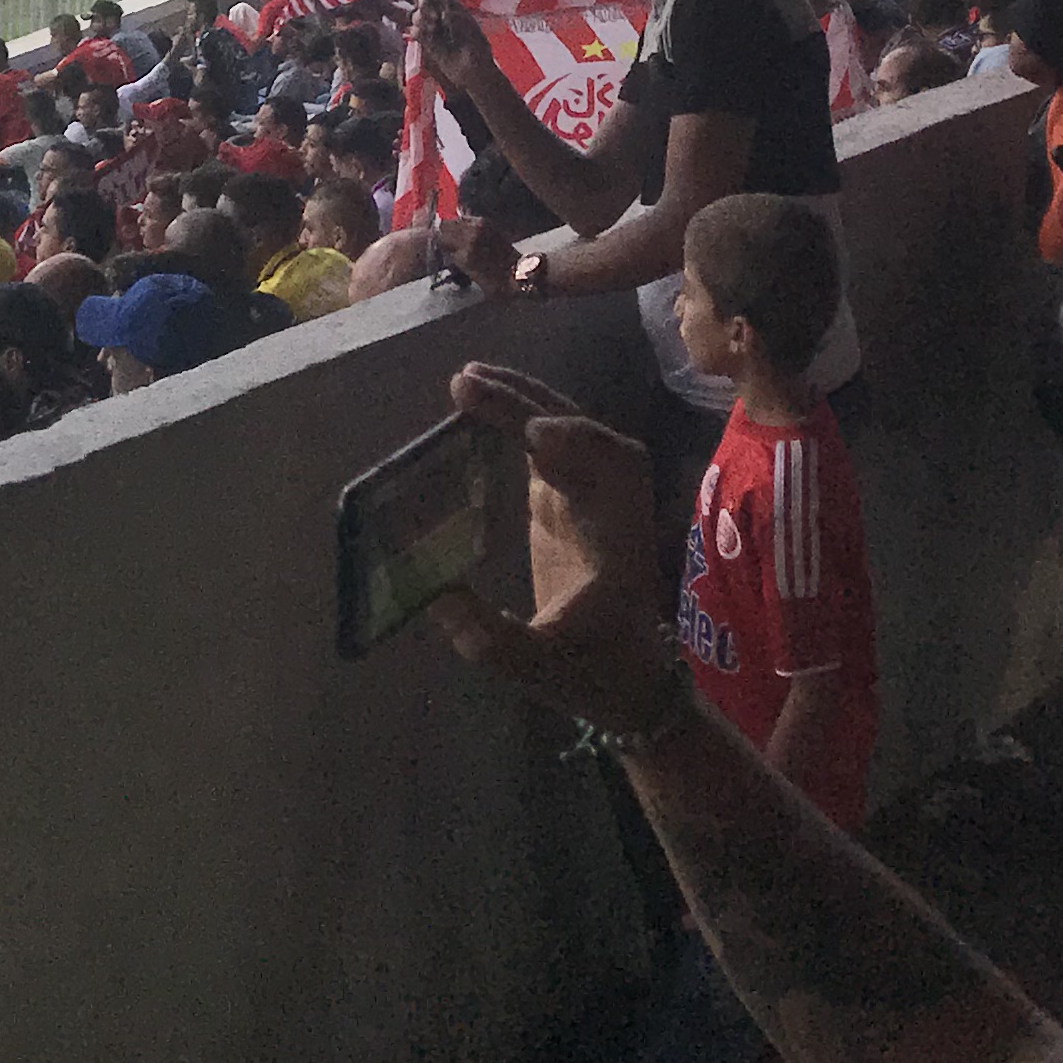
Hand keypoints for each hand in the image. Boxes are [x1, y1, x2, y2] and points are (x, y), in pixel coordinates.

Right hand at [413, 363, 702, 746]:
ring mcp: (592, 502)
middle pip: (588, 437)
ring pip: (572, 432)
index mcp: (615, 544)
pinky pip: (551, 447)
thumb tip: (433, 592)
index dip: (576, 449)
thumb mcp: (535, 668)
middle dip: (532, 404)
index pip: (611, 477)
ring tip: (466, 380)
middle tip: (464, 384)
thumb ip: (487, 638)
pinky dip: (521, 421)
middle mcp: (611, 511)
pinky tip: (478, 408)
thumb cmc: (590, 673)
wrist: (629, 681)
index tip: (529, 439)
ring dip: (525, 401)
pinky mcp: (568, 504)